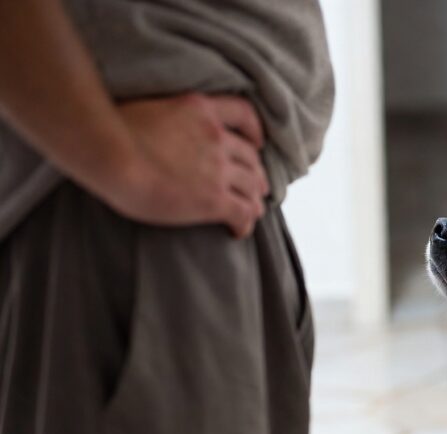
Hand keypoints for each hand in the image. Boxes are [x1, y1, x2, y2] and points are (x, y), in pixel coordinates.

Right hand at [109, 93, 269, 237]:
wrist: (109, 153)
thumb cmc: (108, 131)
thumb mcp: (146, 107)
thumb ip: (165, 117)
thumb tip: (156, 129)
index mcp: (199, 109)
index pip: (243, 113)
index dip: (255, 131)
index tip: (257, 143)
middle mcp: (215, 136)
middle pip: (250, 157)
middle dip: (256, 173)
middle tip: (255, 187)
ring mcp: (218, 168)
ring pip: (251, 186)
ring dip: (254, 200)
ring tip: (252, 212)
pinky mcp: (213, 199)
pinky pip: (242, 213)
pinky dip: (245, 223)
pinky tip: (237, 232)